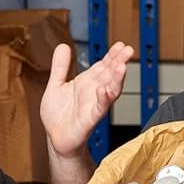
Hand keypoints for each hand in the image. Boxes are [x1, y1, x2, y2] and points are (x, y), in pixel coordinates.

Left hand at [41, 41, 134, 156]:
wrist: (55, 139)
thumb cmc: (58, 116)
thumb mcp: (55, 85)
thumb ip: (60, 67)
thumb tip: (63, 46)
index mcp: (86, 83)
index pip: (102, 66)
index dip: (111, 55)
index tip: (120, 45)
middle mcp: (93, 93)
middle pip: (109, 75)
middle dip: (119, 62)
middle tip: (128, 50)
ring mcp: (93, 106)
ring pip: (110, 90)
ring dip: (117, 79)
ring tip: (122, 66)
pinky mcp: (89, 120)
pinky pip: (99, 108)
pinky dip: (103, 99)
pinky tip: (105, 89)